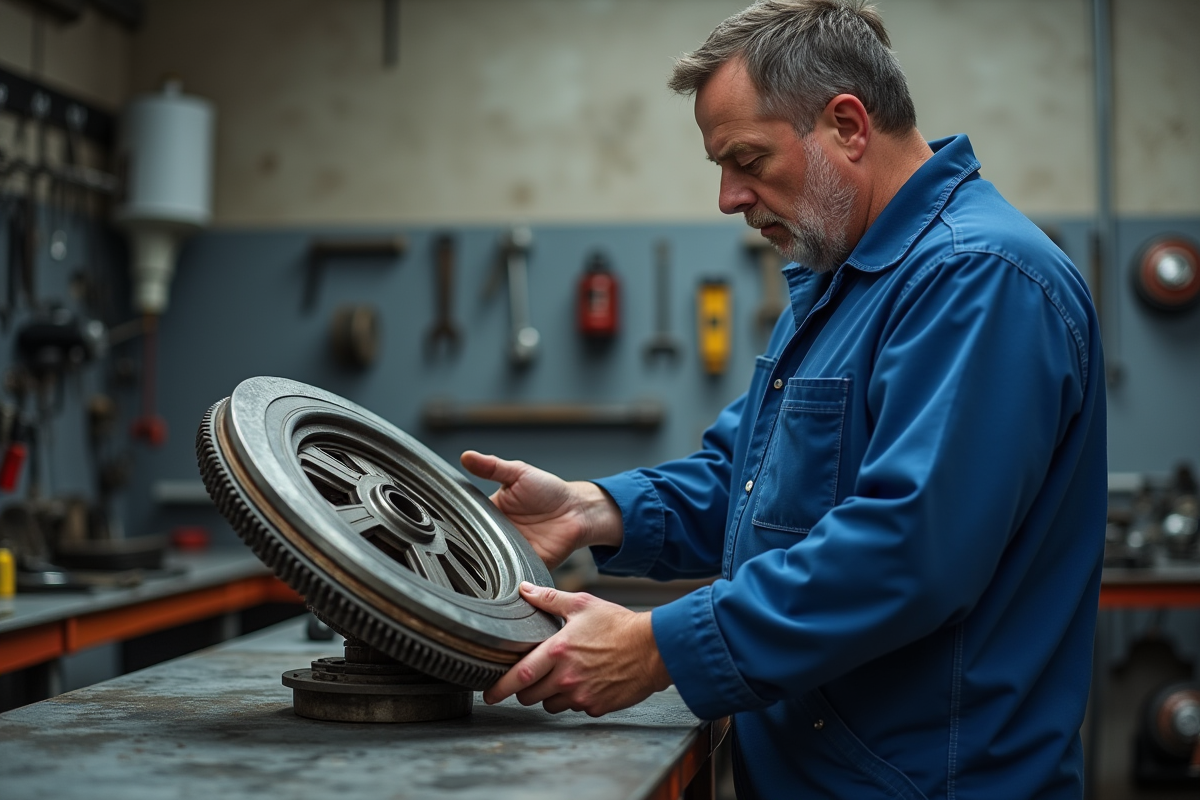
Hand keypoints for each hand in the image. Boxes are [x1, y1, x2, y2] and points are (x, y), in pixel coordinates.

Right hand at [460, 451, 621, 569]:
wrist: (577, 512)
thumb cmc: (549, 490)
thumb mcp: (518, 473)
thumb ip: (492, 467)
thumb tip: (466, 456)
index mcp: (491, 513)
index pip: (467, 522)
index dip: (458, 525)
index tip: (446, 525)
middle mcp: (497, 535)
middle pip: (474, 546)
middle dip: (469, 547)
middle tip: (467, 542)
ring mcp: (509, 553)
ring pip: (488, 564)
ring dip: (485, 563)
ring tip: (483, 557)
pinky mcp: (524, 567)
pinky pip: (510, 577)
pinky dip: (506, 578)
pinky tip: (501, 574)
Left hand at [483, 582, 671, 715]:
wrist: (654, 649)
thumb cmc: (618, 624)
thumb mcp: (582, 604)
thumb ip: (549, 599)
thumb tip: (524, 590)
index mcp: (558, 651)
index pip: (519, 675)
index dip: (500, 687)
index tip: (488, 693)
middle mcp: (566, 677)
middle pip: (530, 695)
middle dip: (525, 689)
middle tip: (533, 677)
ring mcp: (581, 696)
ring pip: (550, 705)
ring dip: (550, 695)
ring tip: (565, 675)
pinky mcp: (596, 707)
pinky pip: (575, 708)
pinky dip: (575, 699)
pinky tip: (587, 681)